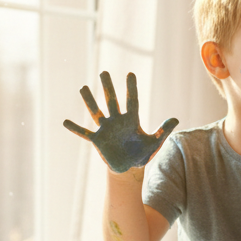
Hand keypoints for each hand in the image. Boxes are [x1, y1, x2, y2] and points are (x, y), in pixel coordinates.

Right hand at [63, 71, 178, 172]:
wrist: (129, 167)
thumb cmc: (142, 153)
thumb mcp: (154, 143)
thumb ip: (163, 130)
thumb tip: (176, 118)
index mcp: (132, 120)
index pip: (132, 101)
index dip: (131, 88)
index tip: (130, 74)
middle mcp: (117, 121)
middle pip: (112, 101)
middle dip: (108, 87)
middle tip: (103, 72)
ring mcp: (106, 129)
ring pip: (97, 112)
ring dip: (90, 101)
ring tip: (83, 88)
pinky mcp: (97, 140)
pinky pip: (84, 133)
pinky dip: (75, 128)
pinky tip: (65, 121)